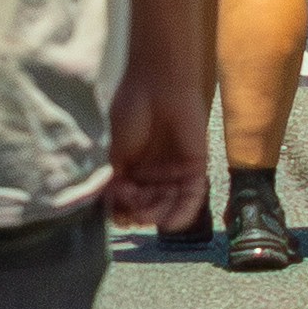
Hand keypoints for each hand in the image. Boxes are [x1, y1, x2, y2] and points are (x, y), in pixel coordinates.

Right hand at [106, 54, 209, 232]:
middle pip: (149, 206)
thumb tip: (110, 207)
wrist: (158, 86)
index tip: (116, 213)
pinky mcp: (197, 169)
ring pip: (169, 206)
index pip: (129, 200)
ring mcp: (176, 173)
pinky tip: (170, 222)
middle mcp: (155, 174)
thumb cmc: (130, 111)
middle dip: (140, 212)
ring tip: (147, 214)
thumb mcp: (115, 149)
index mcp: (133, 169)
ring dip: (158, 215)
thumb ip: (115, 179)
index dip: (122, 210)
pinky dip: (183, 213)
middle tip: (132, 210)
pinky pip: (192, 198)